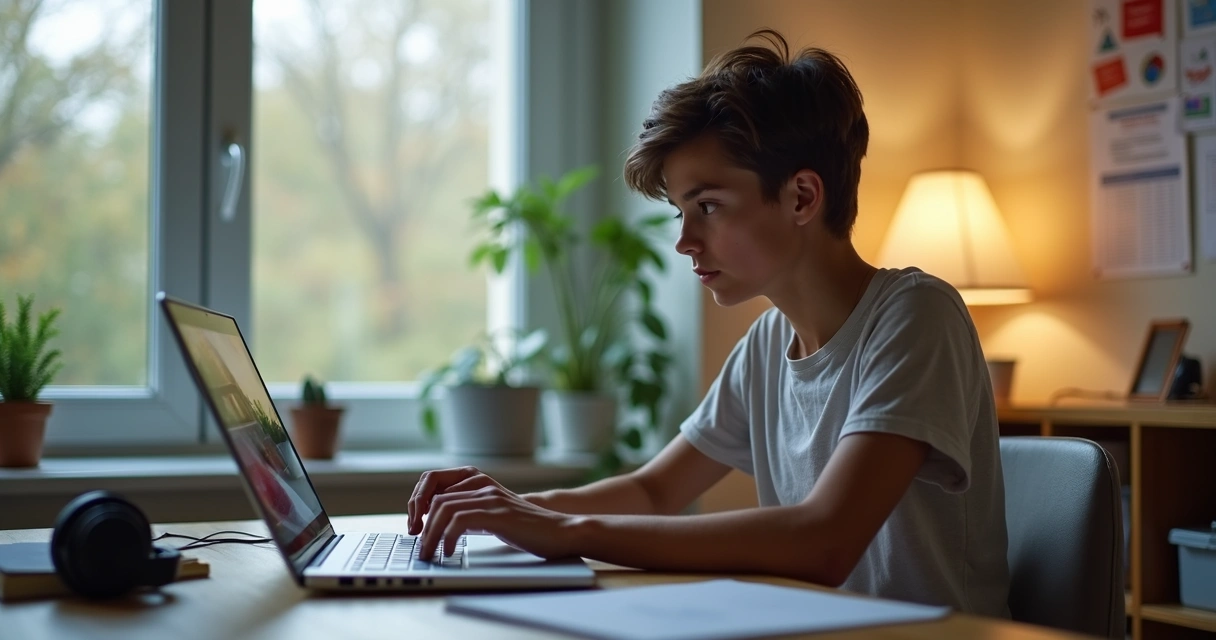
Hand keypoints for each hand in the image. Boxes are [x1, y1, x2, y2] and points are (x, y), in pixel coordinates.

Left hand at [408, 466, 578, 559]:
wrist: (560, 531)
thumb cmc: (526, 527)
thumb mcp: (492, 513)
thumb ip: (470, 510)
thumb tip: (437, 524)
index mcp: (478, 480)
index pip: (433, 481)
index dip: (417, 502)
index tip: (415, 526)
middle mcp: (482, 484)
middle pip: (435, 496)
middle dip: (420, 522)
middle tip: (418, 546)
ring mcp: (491, 497)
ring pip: (444, 509)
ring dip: (431, 535)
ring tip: (429, 553)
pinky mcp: (497, 513)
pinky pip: (460, 520)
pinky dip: (448, 537)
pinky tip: (450, 551)